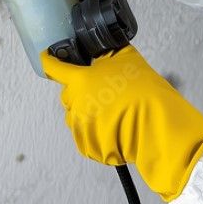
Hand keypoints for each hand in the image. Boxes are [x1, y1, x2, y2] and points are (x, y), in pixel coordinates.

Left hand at [41, 46, 202, 200]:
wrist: (157, 123)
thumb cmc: (142, 89)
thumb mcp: (125, 58)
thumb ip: (105, 56)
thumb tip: (98, 57)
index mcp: (80, 80)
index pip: (55, 68)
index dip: (49, 60)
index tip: (46, 57)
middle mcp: (75, 103)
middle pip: (69, 94)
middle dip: (81, 91)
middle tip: (103, 92)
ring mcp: (80, 126)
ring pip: (77, 116)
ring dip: (89, 112)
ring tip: (113, 112)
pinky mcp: (88, 146)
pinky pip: (85, 136)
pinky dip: (96, 132)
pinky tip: (114, 127)